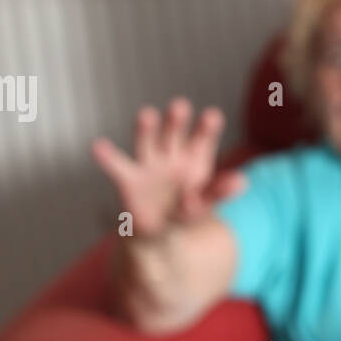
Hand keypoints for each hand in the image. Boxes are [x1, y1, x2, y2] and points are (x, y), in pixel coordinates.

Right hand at [91, 97, 245, 238]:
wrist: (160, 233)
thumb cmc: (187, 211)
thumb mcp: (206, 203)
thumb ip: (219, 192)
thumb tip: (242, 181)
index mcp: (194, 157)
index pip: (203, 138)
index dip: (207, 127)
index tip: (213, 116)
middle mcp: (171, 154)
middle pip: (173, 133)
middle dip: (176, 121)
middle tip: (180, 106)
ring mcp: (148, 164)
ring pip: (147, 142)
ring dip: (147, 129)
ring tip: (147, 115)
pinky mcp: (128, 179)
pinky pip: (117, 166)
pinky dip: (107, 157)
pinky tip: (98, 146)